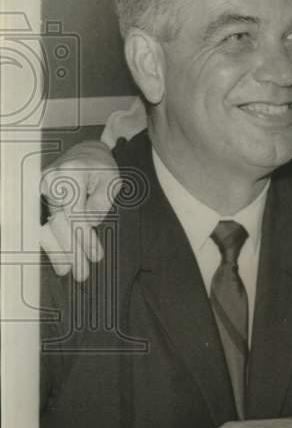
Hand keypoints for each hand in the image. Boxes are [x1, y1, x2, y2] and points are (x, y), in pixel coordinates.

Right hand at [40, 141, 120, 282]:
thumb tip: (88, 224)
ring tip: (67, 271)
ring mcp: (43, 188)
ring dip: (58, 250)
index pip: (76, 213)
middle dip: (71, 250)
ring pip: (50, 225)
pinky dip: (53, 240)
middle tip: (81, 274)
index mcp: (70, 174)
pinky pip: (47, 222)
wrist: (86, 152)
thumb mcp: (112, 181)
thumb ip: (101, 203)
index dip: (84, 237)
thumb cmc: (103, 167)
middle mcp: (51, 180)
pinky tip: (58, 259)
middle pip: (60, 222)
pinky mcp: (42, 196)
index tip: (95, 256)